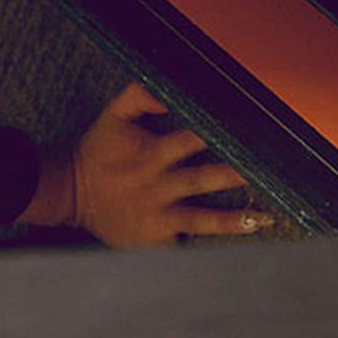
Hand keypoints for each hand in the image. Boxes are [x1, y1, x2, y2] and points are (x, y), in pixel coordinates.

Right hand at [23, 82, 265, 246]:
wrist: (71, 193)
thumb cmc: (98, 151)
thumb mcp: (112, 116)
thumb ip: (138, 95)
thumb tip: (166, 87)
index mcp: (151, 153)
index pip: (190, 139)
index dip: (216, 133)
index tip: (246, 129)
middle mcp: (158, 185)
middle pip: (202, 179)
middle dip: (233, 175)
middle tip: (266, 173)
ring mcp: (158, 214)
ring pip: (201, 218)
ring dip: (232, 220)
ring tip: (261, 219)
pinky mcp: (155, 238)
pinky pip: (184, 244)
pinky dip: (207, 248)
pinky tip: (235, 250)